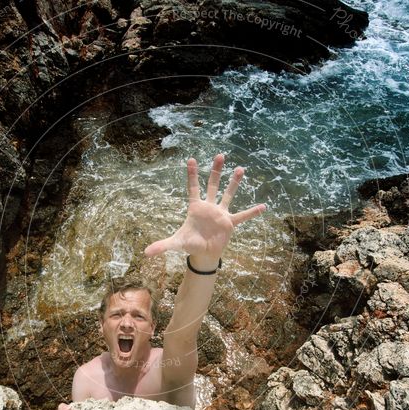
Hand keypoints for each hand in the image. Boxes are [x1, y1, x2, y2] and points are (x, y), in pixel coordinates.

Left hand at [143, 154, 265, 262]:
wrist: (203, 253)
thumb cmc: (190, 244)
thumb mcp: (176, 244)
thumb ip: (162, 246)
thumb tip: (145, 253)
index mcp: (195, 207)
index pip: (193, 187)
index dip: (192, 174)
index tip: (190, 159)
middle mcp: (209, 207)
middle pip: (213, 185)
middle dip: (216, 171)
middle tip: (219, 155)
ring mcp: (220, 213)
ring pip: (228, 195)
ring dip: (234, 183)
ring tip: (240, 169)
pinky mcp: (230, 223)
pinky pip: (242, 216)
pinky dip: (252, 212)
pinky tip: (263, 206)